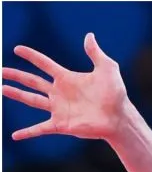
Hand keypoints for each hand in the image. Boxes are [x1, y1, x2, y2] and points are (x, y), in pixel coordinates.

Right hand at [2, 34, 127, 140]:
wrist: (119, 117)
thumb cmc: (116, 94)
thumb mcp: (107, 69)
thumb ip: (96, 53)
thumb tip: (89, 35)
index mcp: (68, 79)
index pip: (44, 64)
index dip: (31, 56)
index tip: (17, 49)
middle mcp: (60, 93)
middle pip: (33, 81)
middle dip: (16, 75)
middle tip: (1, 71)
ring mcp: (59, 109)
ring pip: (32, 100)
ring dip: (16, 94)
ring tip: (2, 89)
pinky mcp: (61, 124)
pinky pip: (40, 129)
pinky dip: (27, 132)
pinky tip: (15, 136)